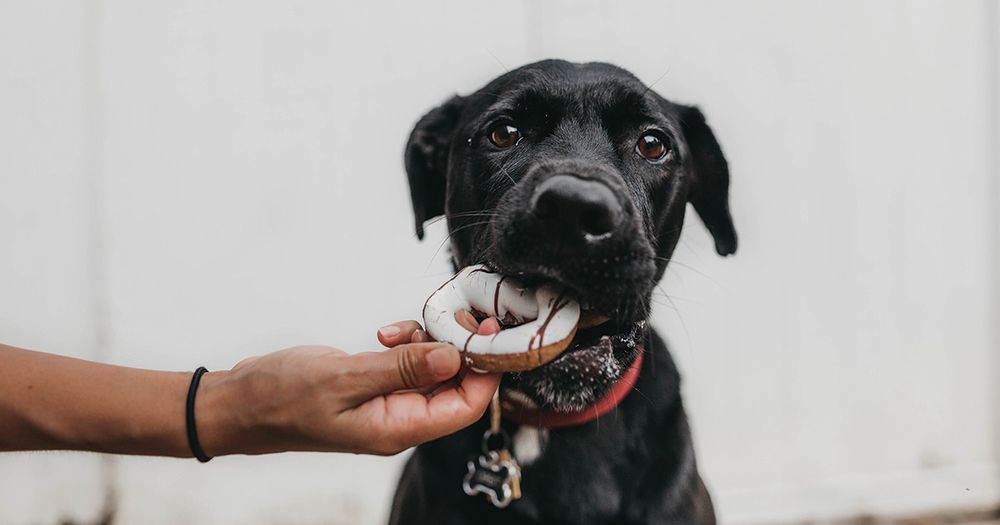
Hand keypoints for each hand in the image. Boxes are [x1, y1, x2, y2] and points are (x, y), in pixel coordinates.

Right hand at [197, 316, 500, 455]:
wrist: (239, 403)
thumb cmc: (280, 398)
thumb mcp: (345, 378)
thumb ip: (402, 368)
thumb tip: (454, 356)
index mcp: (397, 429)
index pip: (466, 406)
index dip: (485, 370)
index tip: (487, 332)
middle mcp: (399, 421)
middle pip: (456, 386)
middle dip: (459, 348)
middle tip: (450, 315)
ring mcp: (387, 404)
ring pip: (432, 370)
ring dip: (428, 342)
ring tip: (402, 327)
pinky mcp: (374, 387)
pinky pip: (408, 365)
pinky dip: (406, 343)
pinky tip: (385, 334)